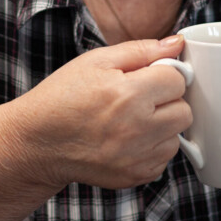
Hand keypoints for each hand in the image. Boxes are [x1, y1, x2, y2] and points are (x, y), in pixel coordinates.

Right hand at [0, 36, 191, 220]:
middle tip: (138, 98)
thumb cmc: (62, 97)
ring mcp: (137, 157)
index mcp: (129, 94)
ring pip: (176, 137)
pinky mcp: (134, 176)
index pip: (178, 80)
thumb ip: (141, 50)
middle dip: (166, 101)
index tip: (146, 78)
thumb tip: (178, 43)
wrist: (37, 142)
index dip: (162, 75)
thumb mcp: (96, 61)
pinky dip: (151, 149)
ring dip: (161, 127)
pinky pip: (163, 160)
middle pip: (184, 110)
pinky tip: (126, 140)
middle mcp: (137, 128)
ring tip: (131, 120)